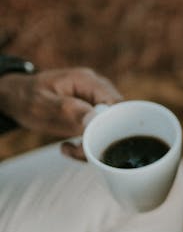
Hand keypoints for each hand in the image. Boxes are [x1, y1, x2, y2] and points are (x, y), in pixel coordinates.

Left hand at [0, 67, 120, 138]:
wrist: (16, 98)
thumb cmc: (26, 97)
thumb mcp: (43, 104)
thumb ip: (69, 110)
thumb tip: (95, 119)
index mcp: (87, 81)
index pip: (114, 103)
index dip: (111, 124)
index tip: (94, 141)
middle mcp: (96, 89)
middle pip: (116, 116)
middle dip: (102, 138)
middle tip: (79, 151)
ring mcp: (95, 101)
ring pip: (110, 127)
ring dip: (94, 143)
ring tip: (70, 149)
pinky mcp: (92, 113)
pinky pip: (100, 130)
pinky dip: (89, 143)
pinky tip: (70, 146)